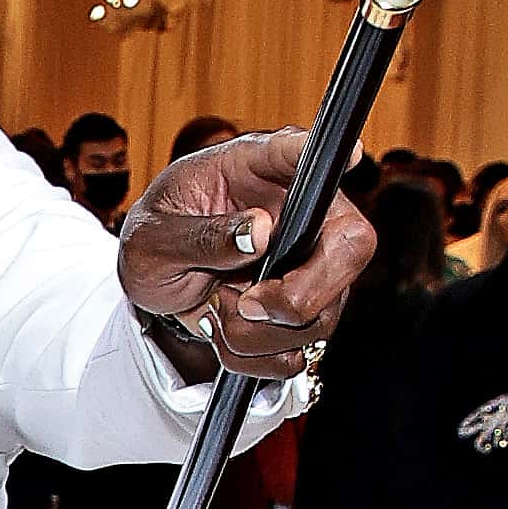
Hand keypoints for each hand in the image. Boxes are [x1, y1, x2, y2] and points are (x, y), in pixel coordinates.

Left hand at [118, 126, 374, 374]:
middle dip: (293, 299)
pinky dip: (251, 358)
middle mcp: (303, 213)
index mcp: (261, 170)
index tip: (354, 151)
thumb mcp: (153, 238)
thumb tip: (259, 230)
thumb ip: (200, 235)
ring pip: (320, 320)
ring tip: (218, 305)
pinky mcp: (304, 314)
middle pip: (349, 251)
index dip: (324, 155)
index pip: (298, 150)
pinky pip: (294, 357)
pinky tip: (227, 329)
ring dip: (253, 333)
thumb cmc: (158, 239)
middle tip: (242, 302)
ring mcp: (312, 266)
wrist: (155, 281)